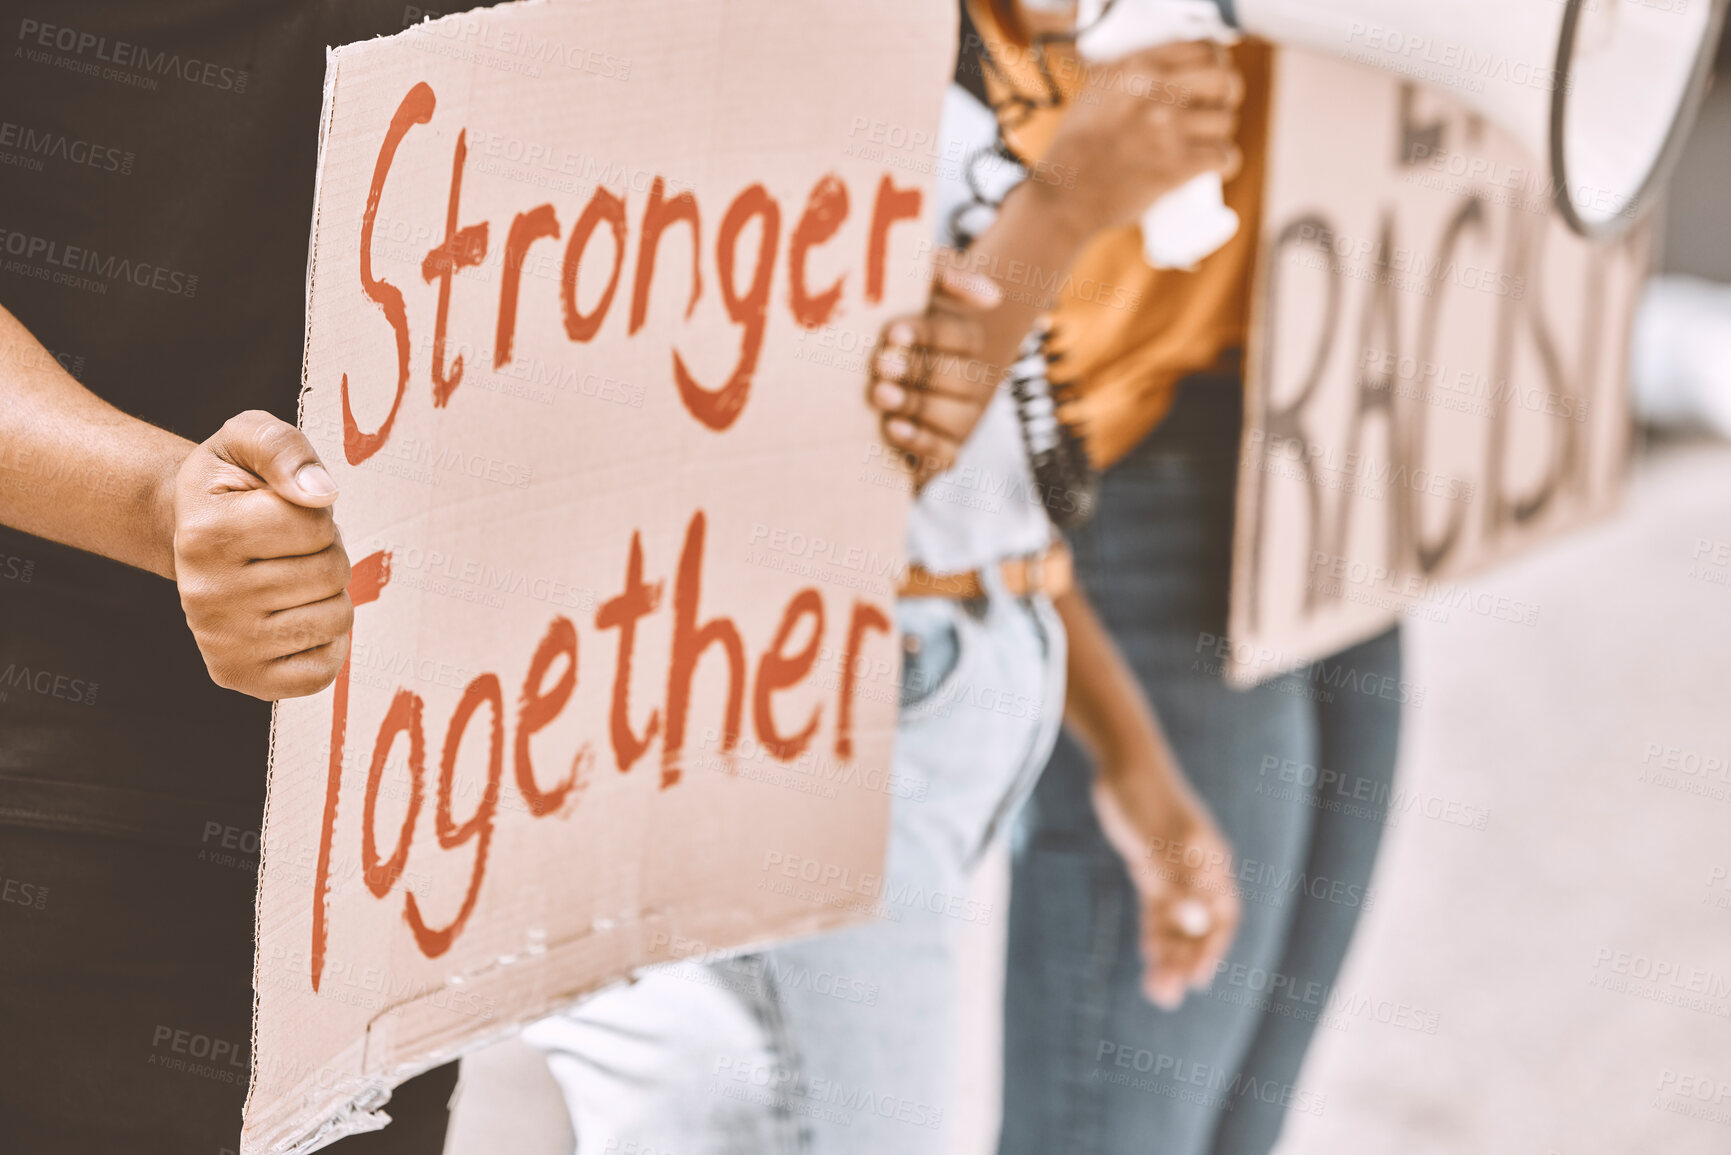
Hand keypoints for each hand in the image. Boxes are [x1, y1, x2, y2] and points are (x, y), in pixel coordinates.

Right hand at [169, 410, 352, 699]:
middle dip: (325, 551)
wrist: (191, 532)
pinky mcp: (240, 677)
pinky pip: (324, 670)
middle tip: (287, 547)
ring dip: (328, 593)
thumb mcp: (248, 438)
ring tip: (288, 576)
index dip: (316, 514)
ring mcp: (220, 643)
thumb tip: (321, 495)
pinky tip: (293, 616)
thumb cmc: (232, 485)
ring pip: (337, 618)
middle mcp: (204, 595)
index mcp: (206, 534)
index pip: (316, 525)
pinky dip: (326, 641)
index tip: (282, 510)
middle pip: (331, 572)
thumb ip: (283, 449)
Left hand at [867, 251, 1002, 486]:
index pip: (962, 337)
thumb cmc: (877, 315)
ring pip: (958, 419)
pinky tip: (892, 428)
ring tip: (880, 394)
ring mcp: (956, 419)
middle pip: (963, 379)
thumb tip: (992, 297)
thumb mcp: (906, 282)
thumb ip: (944, 276)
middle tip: (880, 364)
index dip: (930, 335)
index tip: (893, 333)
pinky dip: (922, 445)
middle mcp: (966, 380)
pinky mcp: (938, 453)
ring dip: (919, 406)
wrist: (836, 364)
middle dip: (920, 372)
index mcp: (960, 339)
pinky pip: (945, 458)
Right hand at [1034, 40, 1243, 239]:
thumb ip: (1130, 74)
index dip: (1216, 62)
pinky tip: (1213, 165)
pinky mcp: (1176, 165)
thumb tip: (1169, 68)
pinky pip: (1224, 156)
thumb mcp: (1096, 92)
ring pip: (1226, 121)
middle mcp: (1154, 92)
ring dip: (1220, 134)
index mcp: (1136, 68)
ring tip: (1205, 144)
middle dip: (1227, 96)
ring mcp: (1167, 128)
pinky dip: (1223, 164)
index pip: (1201, 49)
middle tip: (1217, 110)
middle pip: (1223, 80)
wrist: (1064, 195)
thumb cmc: (1076, 149)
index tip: (1214, 76)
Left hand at [1093, 772, 1239, 1009]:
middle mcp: (1197, 870)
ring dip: (1168, 953)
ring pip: (1176, 920)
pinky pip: (1158, 906)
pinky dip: (1155, 931)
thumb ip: (1176, 881)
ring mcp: (1175, 868)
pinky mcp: (1152, 864)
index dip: (1211, 949)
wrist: (1122, 763)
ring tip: (1155, 988)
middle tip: (1165, 995)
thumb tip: (1194, 924)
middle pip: (1197, 925)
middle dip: (1184, 961)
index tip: (1197, 980)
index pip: (1221, 917)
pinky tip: (1148, 956)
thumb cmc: (1145, 798)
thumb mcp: (1158, 842)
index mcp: (1210, 863)